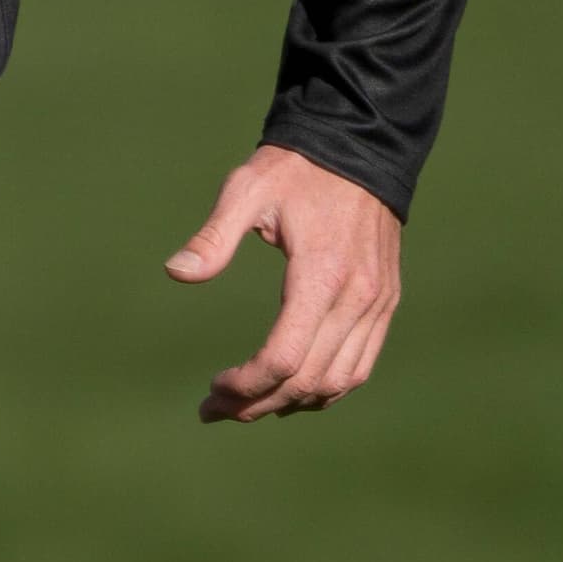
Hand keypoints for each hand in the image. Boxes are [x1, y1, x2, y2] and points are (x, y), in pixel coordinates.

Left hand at [167, 143, 403, 421]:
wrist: (360, 150)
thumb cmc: (294, 170)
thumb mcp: (245, 190)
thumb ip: (213, 237)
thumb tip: (176, 273)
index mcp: (320, 275)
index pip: (285, 356)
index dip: (247, 383)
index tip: (212, 391)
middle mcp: (358, 298)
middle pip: (310, 379)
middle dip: (261, 403)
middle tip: (216, 411)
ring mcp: (378, 304)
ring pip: (341, 380)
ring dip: (294, 403)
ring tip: (248, 407)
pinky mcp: (386, 303)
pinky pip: (361, 363)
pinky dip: (328, 387)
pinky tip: (293, 391)